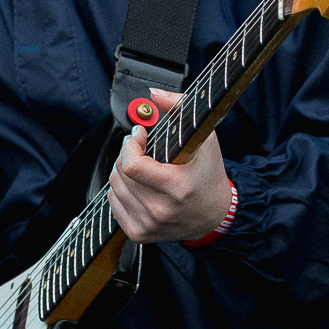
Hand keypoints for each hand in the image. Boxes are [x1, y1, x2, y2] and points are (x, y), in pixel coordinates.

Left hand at [106, 88, 232, 243]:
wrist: (214, 214)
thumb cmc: (209, 175)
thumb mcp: (204, 138)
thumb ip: (179, 108)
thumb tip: (153, 94)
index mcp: (177, 188)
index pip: (132, 165)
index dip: (131, 145)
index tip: (140, 135)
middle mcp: (161, 210)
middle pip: (121, 173)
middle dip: (128, 153)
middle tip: (141, 147)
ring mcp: (148, 225)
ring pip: (114, 187)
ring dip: (123, 170)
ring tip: (141, 165)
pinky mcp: (139, 234)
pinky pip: (113, 203)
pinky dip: (121, 189)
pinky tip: (138, 184)